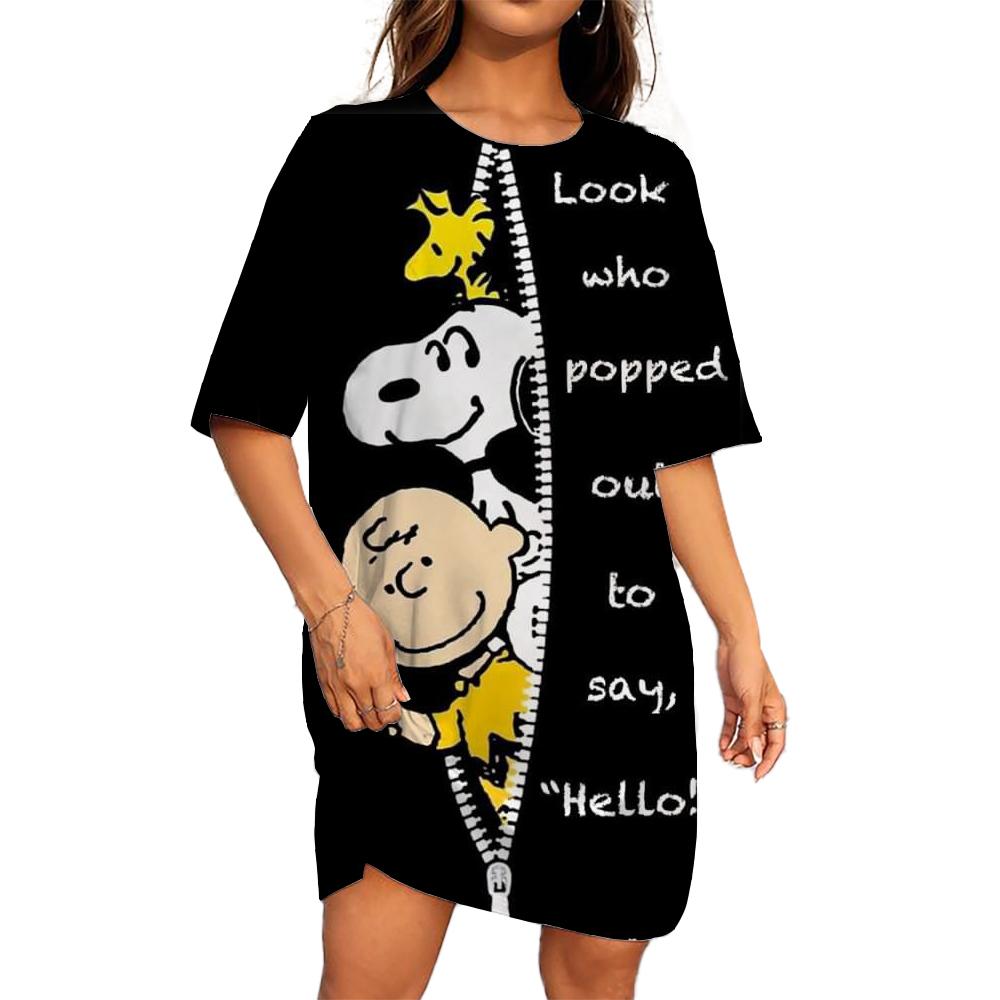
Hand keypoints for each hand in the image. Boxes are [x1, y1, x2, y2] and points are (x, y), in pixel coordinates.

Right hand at [309, 596, 409, 732]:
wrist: (332, 611)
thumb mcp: (387, 645)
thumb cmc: (359, 620)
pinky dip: (345, 713)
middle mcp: (356, 685)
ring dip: (362, 722)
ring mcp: (338, 686)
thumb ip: (394, 675)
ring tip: (368, 714)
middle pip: (370, 720)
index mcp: (376, 675)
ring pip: (350, 721)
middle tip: (385, 714)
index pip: (388, 711)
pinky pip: (334, 710)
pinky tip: (351, 706)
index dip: (395, 715)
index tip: (396, 710)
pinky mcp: (324, 684)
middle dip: (381, 722)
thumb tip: (401, 694)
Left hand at [717, 637, 786, 780]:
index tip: (758, 775)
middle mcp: (763, 712)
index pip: (776, 743)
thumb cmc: (750, 664)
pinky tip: (722, 744)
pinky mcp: (734, 703)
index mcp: (775, 711)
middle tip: (736, 763)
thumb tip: (756, 750)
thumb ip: (753, 726)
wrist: (733, 645)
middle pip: (759, 741)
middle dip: (748, 755)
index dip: (768, 760)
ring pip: (745, 735)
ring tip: (726, 755)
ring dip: (736, 747)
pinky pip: (732, 725)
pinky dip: (727, 735)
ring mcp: (748, 708)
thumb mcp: (751, 699)